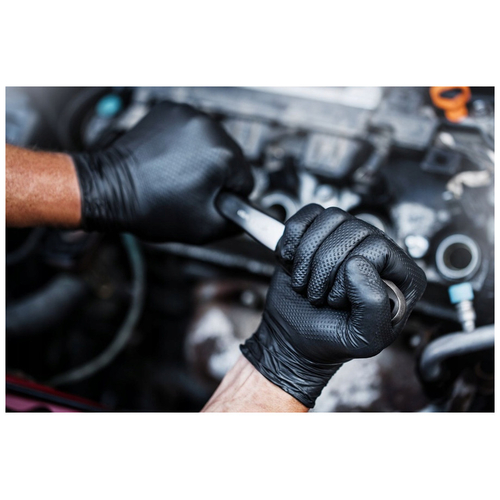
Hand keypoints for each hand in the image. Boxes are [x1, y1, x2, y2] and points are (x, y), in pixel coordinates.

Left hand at [72, 101, 253, 242]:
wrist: (110, 188)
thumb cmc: (149, 206)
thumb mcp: (203, 228)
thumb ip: (236, 222)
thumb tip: (247, 213)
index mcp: (221, 155)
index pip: (246, 180)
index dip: (226, 197)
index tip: (207, 200)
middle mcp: (207, 128)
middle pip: (231, 159)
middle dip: (214, 176)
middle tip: (189, 189)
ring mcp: (188, 116)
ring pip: (213, 144)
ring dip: (201, 159)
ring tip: (176, 174)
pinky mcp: (171, 110)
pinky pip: (192, 131)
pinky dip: (185, 145)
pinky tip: (169, 159)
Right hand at [241, 205, 426, 407]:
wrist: (295, 337)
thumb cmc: (333, 339)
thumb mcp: (364, 338)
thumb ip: (374, 306)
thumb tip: (358, 263)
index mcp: (401, 275)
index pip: (379, 247)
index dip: (351, 274)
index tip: (338, 299)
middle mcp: (377, 250)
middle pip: (353, 229)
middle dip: (324, 268)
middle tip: (318, 295)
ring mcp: (346, 238)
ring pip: (330, 217)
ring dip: (307, 256)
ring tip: (307, 282)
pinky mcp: (318, 233)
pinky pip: (307, 215)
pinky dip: (292, 241)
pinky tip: (294, 264)